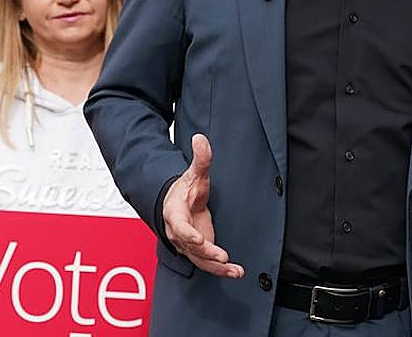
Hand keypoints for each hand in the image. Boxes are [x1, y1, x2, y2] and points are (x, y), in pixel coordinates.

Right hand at [162, 134, 243, 278]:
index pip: (180, 226)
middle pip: (190, 246)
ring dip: (216, 267)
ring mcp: (187, 245)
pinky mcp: (197, 252)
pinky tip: (236, 272)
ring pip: (200, 260)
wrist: (177, 204)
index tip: (200, 240)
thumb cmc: (184, 190)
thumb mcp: (194, 174)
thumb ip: (200, 159)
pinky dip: (221, 270)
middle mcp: (178, 233)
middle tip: (222, 257)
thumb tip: (200, 138)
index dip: (189, 234)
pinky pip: (207, 264)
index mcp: (174, 214)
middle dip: (206, 253)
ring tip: (234, 270)